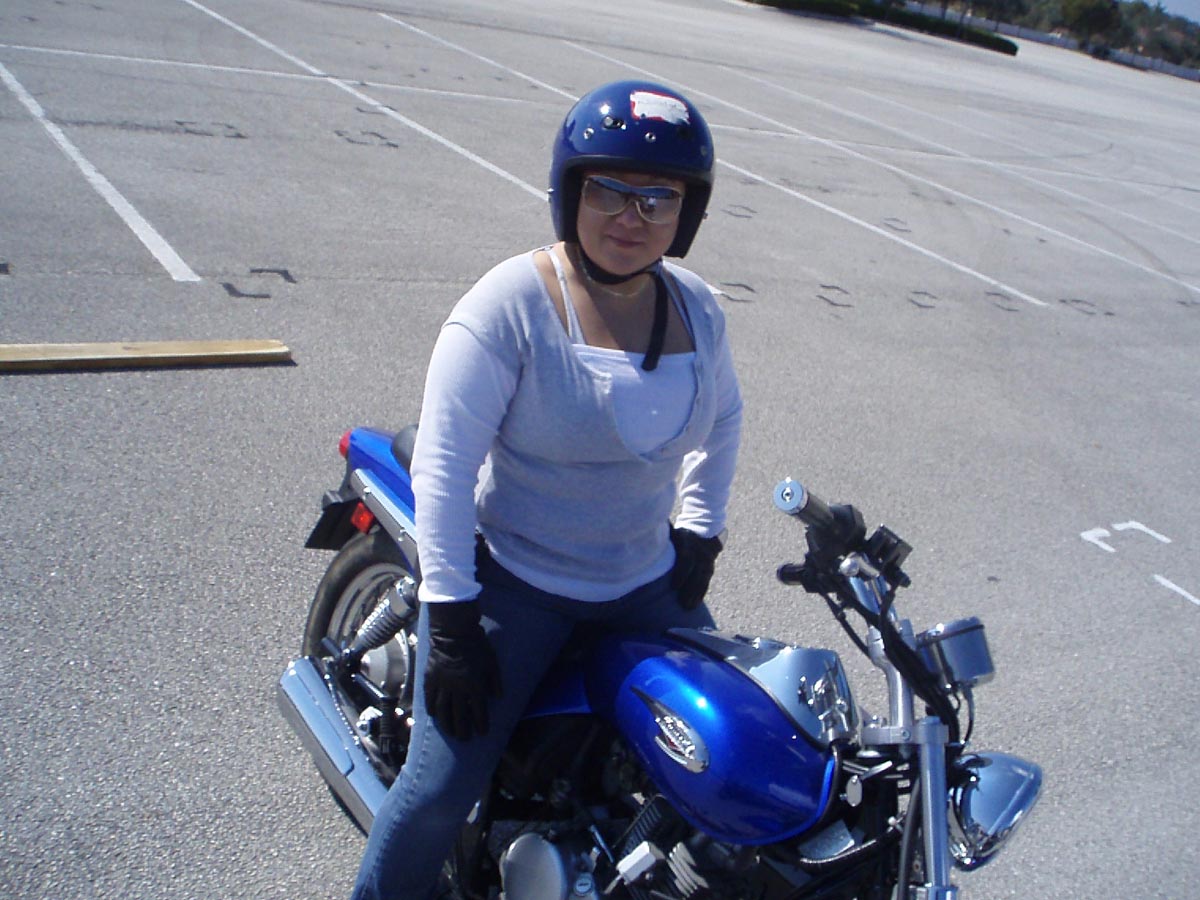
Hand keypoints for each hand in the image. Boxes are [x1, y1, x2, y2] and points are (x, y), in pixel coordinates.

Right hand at [423, 600, 501, 740]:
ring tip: (451, 733)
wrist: (453, 630)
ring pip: (443, 711)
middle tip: (465, 739)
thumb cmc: (477, 644)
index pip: (479, 712)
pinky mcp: (430, 678)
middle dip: (463, 730)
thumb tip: (498, 697)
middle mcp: (458, 689)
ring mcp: (442, 684)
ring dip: (447, 725)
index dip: (481, 724)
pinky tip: (434, 716)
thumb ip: (495, 681)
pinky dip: (432, 709)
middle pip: (460, 716)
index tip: (482, 733)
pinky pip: (429, 698)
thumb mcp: (492, 661)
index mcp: (475, 685)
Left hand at [669, 527, 723, 609]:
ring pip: (702, 581)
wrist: (704, 534)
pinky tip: (694, 605)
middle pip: (696, 574)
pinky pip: (705, 584)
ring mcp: (706, 563)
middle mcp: (699, 554)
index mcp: (688, 545)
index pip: (686, 561)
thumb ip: (663, 537)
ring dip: (695, 595)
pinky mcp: (709, 571)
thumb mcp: (673, 534)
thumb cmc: (680, 536)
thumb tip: (645, 536)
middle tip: (681, 603)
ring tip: (687, 608)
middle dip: (689, 589)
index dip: (681, 574)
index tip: (673, 587)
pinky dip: (700, 595)